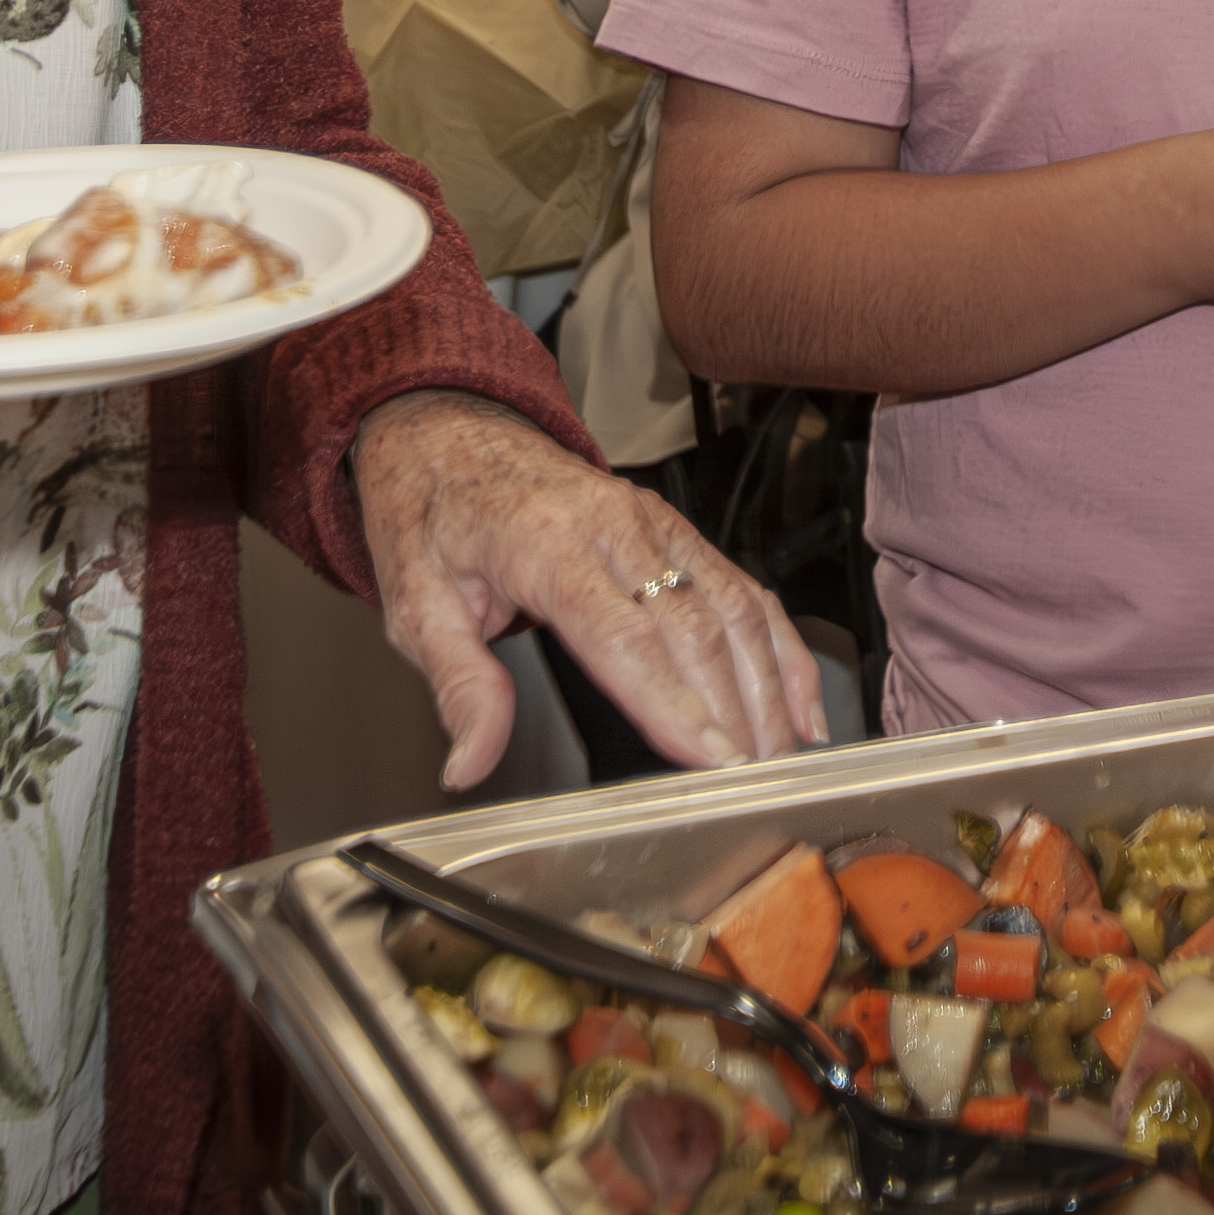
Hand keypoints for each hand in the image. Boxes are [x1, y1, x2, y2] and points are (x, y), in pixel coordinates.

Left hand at [351, 388, 823, 784]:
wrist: (452, 434)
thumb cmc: (437, 515)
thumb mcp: (415, 602)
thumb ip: (457, 685)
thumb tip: (470, 762)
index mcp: (545, 542)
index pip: (621, 634)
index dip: (671, 701)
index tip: (708, 757)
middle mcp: (612, 525)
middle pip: (691, 625)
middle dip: (732, 708)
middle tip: (753, 780)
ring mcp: (652, 522)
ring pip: (732, 604)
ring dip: (767, 683)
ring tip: (782, 754)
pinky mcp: (674, 529)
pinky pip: (741, 586)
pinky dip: (780, 646)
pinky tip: (798, 702)